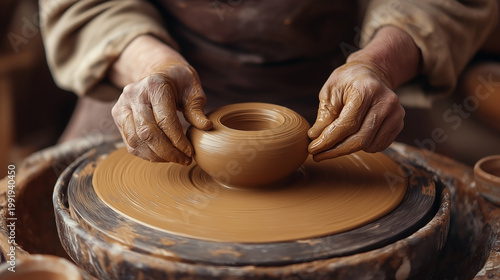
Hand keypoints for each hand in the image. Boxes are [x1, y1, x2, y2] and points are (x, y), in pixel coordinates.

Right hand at [112, 63, 211, 163]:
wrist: (158, 72)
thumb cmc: (179, 82)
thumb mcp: (193, 90)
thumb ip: (197, 108)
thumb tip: (205, 127)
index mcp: (154, 85)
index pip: (164, 120)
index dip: (178, 140)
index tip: (190, 152)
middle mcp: (134, 94)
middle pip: (147, 132)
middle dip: (168, 151)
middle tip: (184, 160)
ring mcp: (122, 105)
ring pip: (136, 140)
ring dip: (157, 156)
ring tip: (174, 158)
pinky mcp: (118, 116)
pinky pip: (130, 142)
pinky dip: (146, 154)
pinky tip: (162, 156)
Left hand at [307, 26, 419, 160]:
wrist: (372, 72)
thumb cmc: (348, 80)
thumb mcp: (330, 91)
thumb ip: (324, 115)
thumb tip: (315, 137)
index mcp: (366, 90)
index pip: (346, 125)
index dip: (328, 141)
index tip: (313, 149)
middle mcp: (385, 102)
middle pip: (360, 139)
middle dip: (336, 151)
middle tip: (318, 155)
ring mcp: (396, 113)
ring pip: (369, 145)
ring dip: (348, 150)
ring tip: (334, 143)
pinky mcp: (399, 122)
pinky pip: (379, 145)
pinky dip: (362, 147)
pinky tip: (351, 138)